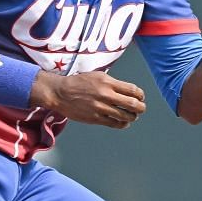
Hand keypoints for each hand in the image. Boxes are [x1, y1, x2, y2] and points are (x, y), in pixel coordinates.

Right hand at [32, 71, 146, 127]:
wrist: (60, 93)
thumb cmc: (78, 83)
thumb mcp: (97, 76)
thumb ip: (112, 82)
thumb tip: (126, 90)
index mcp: (108, 82)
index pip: (133, 90)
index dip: (140, 95)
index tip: (140, 97)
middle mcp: (106, 95)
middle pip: (132, 104)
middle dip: (140, 108)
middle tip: (141, 109)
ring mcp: (100, 107)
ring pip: (125, 116)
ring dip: (132, 117)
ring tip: (132, 116)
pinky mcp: (95, 118)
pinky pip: (114, 123)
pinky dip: (122, 124)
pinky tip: (123, 123)